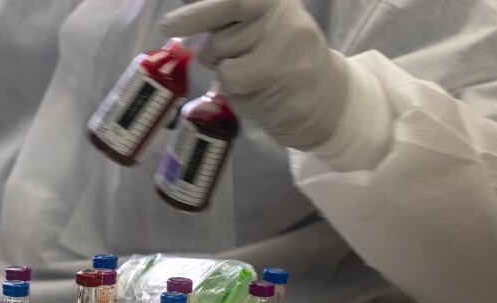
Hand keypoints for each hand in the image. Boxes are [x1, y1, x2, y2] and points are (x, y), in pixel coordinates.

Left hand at [161, 0, 348, 148]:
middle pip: (219, 32)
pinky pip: (231, 85)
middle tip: (194, 38)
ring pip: (222, 62)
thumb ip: (228, 17)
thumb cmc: (282, 57)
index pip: (233, 0)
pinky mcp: (279, 80)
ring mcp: (284, 50)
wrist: (326, 97)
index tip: (170, 25)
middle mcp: (284, 18)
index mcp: (276, 0)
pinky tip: (258, 90)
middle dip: (207, 40)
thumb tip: (181, 13)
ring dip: (226, 71)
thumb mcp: (261, 24)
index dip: (199, 10)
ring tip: (254, 74)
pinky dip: (236, 93)